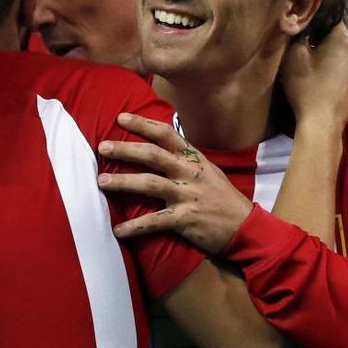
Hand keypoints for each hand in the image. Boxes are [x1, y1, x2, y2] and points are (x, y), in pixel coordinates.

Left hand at [97, 113, 253, 253]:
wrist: (246, 227)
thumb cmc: (222, 198)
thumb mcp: (207, 171)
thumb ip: (184, 160)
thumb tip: (158, 148)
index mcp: (193, 159)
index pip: (166, 134)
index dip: (142, 124)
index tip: (120, 117)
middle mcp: (189, 173)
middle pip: (153, 155)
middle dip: (125, 149)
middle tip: (102, 147)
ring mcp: (188, 195)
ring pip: (150, 184)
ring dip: (123, 182)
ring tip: (101, 181)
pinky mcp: (186, 219)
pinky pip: (155, 222)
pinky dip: (135, 226)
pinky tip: (118, 230)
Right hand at [281, 22, 347, 129]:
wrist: (322, 122)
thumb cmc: (307, 86)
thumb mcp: (293, 56)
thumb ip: (298, 35)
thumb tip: (301, 26)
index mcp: (344, 40)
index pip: (332, 17)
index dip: (316, 18)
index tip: (302, 24)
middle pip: (337, 35)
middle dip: (320, 37)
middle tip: (301, 42)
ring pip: (340, 51)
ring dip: (326, 52)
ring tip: (308, 61)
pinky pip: (343, 66)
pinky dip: (331, 66)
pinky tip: (318, 76)